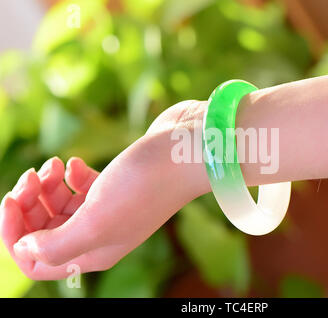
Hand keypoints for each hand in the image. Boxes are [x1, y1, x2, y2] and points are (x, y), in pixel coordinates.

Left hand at [0, 100, 208, 279]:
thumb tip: (27, 249)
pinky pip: (80, 188)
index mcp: (94, 252)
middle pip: (45, 230)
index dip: (14, 233)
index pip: (37, 259)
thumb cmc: (144, 186)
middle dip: (29, 204)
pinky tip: (75, 163)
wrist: (186, 152)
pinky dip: (70, 176)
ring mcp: (109, 209)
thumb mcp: (97, 222)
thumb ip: (57, 246)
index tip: (10, 200)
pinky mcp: (116, 187)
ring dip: (47, 186)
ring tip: (55, 165)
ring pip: (60, 207)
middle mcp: (100, 234)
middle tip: (32, 175)